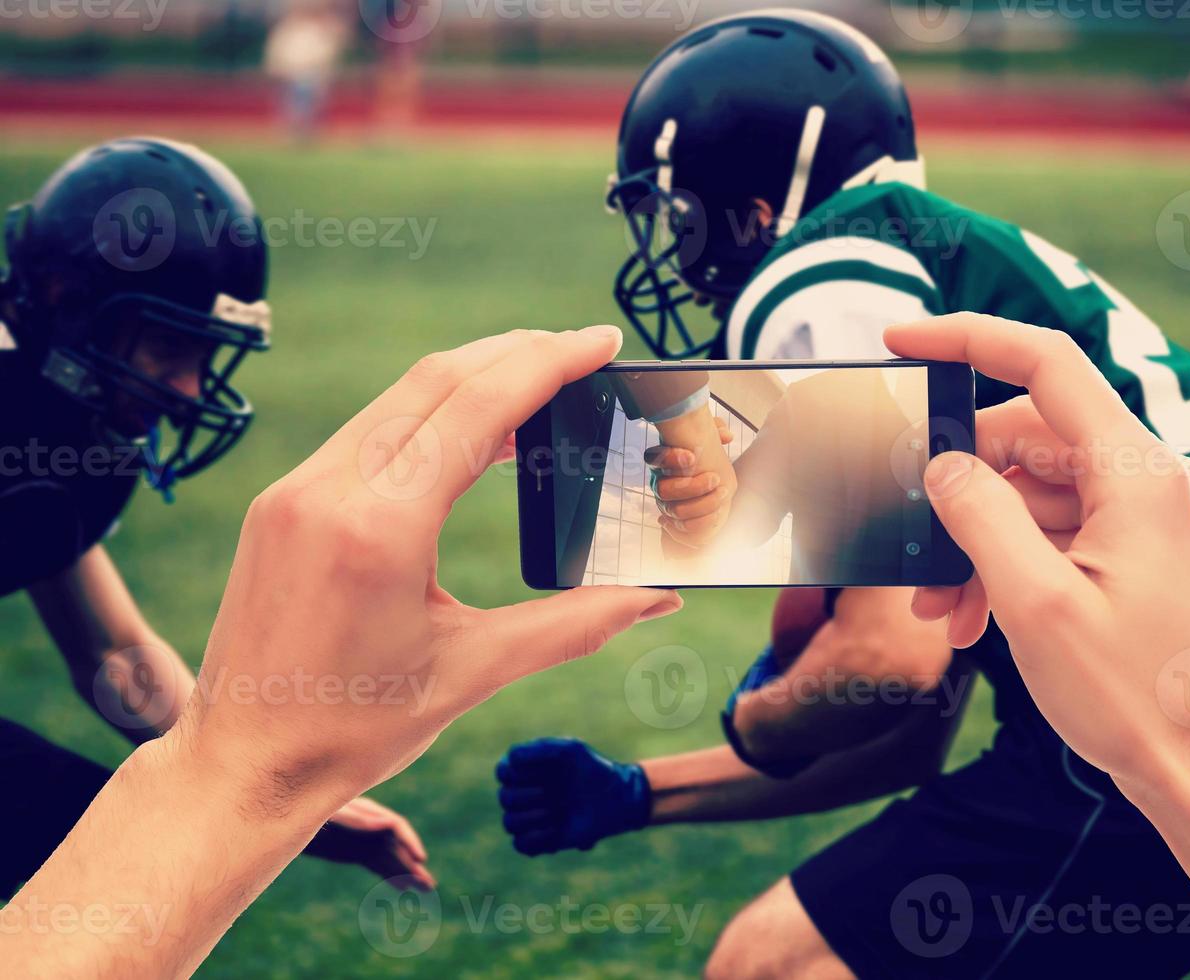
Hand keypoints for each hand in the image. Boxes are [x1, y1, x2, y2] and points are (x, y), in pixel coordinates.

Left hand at [178, 327, 683, 814]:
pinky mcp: (283, 501)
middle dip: (517, 352)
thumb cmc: (354, 728)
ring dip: (473, 376)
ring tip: (538, 381)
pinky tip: (471, 431)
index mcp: (379, 528)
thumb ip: (574, 624)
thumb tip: (655, 598)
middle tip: (582, 349)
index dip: (548, 363)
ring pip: (399, 397)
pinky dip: (429, 413)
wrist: (245, 763)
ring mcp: (296, 490)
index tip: (600, 340)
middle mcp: (328, 490)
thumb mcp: (475, 670)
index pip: (476, 408)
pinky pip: (368, 430)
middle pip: (437, 380)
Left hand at [304, 795, 435, 890]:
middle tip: (428, 885)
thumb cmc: (304, 806)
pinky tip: (401, 887)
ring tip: (425, 888)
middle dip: (412, 865)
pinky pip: (376, 863)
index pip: (395, 826)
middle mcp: (368, 824)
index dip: (409, 842)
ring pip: (389, 857)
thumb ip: (355, 818)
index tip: (420, 859)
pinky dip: (389, 875)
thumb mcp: (328, 812)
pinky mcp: (353, 851)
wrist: (280, 817)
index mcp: (365, 810)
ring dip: (405, 872)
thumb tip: (387, 823)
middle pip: (396, 845)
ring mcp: (361, 838)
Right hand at [495, 738, 650, 854]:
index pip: (503, 772)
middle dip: (530, 796)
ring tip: (557, 813)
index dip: (518, 774)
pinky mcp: (541, 840)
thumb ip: (541, 749)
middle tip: (554, 794)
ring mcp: (532, 818)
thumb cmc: (593, 769)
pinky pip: (521, 845)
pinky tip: (558, 830)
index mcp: (527, 770)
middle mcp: (525, 794)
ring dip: (532, 818)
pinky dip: (537, 839)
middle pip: (505, 798)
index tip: (544, 771)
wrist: (617, 797)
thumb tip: (512, 759)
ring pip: (509, 823)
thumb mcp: (571, 751)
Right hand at [646, 416, 734, 549]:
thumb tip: (725, 435)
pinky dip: (702, 524)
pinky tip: (718, 513)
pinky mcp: (679, 524)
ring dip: (704, 504)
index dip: (669, 458)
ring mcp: (668, 505)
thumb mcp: (712, 439)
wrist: (714, 485)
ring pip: (676, 512)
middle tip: (716, 478)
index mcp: (664, 461)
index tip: (692, 457)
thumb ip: (715, 429)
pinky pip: (684, 531)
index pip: (653, 458)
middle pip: (664, 491)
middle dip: (692, 486)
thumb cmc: (708, 458)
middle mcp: (661, 485)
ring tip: (724, 492)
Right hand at [884, 314, 1189, 795]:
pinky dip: (1013, 562)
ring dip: (979, 538)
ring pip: (1039, 493)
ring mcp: (1154, 518)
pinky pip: (1063, 532)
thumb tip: (942, 465)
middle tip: (906, 535)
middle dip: (959, 484)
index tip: (900, 338)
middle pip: (1030, 437)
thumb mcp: (1034, 603)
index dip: (966, 338)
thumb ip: (979, 516)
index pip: (1045, 363)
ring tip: (936, 610)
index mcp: (1139, 472)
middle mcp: (1154, 480)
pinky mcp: (1147, 554)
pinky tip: (972, 618)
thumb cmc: (1138, 697)